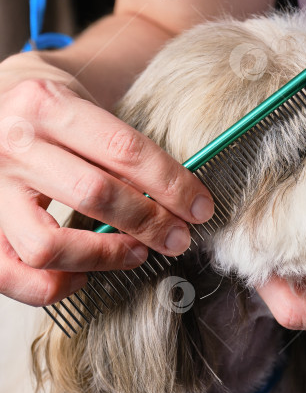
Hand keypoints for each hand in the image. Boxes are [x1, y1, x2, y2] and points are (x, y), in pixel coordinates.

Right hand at [0, 52, 212, 305]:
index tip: (200, 208)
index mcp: (47, 105)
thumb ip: (120, 150)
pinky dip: (55, 287)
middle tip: (178, 238)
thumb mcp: (82, 109)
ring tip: (135, 253)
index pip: (124, 150)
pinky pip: (14, 277)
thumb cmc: (47, 117)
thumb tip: (180, 200)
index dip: (172, 184)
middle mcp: (13, 145)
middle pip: (94, 195)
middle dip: (150, 223)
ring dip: (105, 257)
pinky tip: (83, 274)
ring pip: (49, 246)